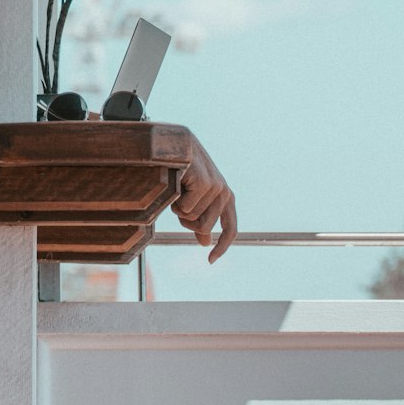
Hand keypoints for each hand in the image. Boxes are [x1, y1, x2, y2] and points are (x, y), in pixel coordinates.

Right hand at [170, 134, 236, 262]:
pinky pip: (185, 209)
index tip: (210, 260)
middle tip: (178, 202)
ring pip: (192, 219)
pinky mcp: (205, 185)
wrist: (173, 144)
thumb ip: (200, 218)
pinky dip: (174, 200)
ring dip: (178, 208)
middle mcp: (224, 193)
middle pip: (204, 228)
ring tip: (177, 188)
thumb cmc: (181, 170)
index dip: (222, 246)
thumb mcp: (192, 197)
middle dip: (186, 221)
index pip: (230, 228)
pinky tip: (175, 183)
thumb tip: (205, 242)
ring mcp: (216, 188)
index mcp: (225, 196)